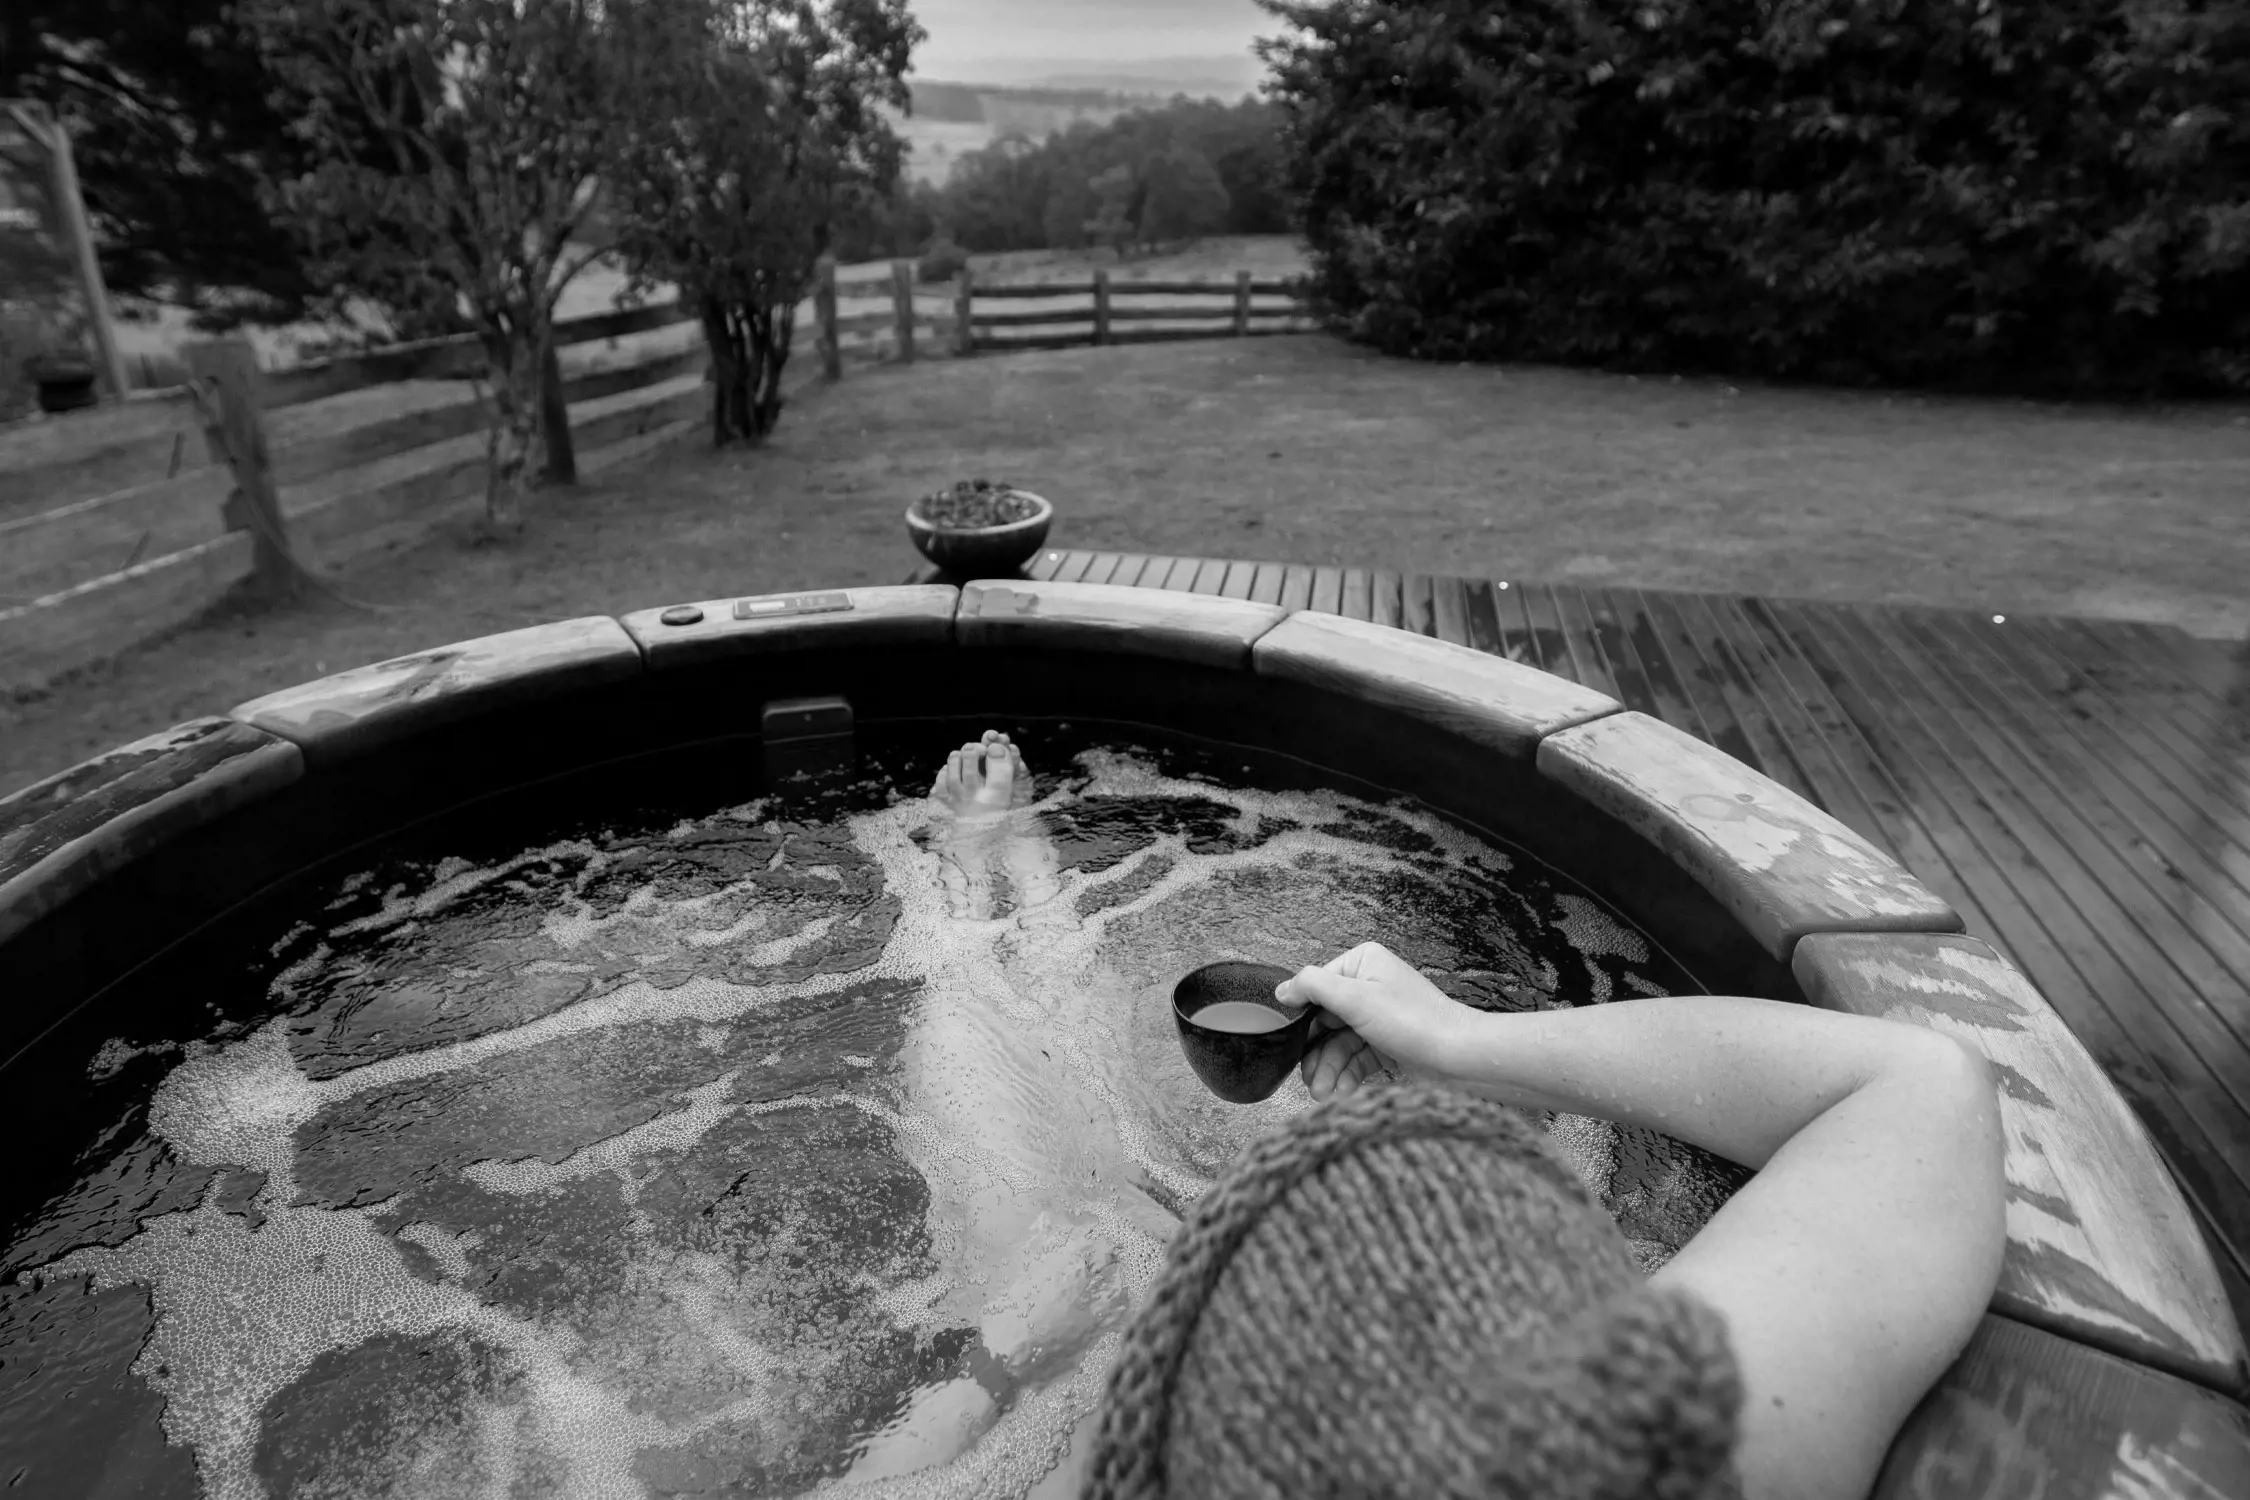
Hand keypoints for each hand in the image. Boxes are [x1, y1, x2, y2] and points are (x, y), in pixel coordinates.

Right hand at [1279, 942, 1486, 1100]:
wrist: (1459, 1059)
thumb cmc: (1417, 1022)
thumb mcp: (1355, 998)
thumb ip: (1313, 986)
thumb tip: (1283, 989)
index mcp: (1362, 965)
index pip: (1316, 990)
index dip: (1302, 1020)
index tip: (1290, 1044)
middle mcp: (1369, 988)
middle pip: (1324, 1023)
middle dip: (1316, 1055)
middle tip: (1310, 1081)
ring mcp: (1377, 1018)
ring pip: (1337, 1046)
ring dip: (1328, 1072)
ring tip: (1325, 1094)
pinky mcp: (1385, 1045)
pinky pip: (1355, 1061)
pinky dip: (1345, 1077)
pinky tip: (1341, 1093)